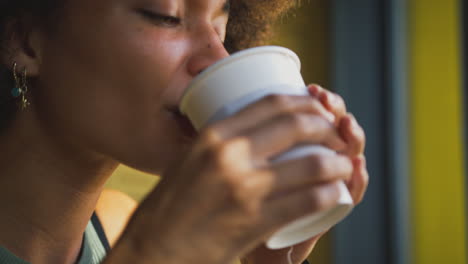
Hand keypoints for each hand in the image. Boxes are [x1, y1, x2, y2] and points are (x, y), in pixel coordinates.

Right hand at [104, 93, 354, 263]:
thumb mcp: (190, 160)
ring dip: (339, 162)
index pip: (272, 102)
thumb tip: (255, 130)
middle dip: (328, 127)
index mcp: (214, 135)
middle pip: (297, 125)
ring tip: (344, 165)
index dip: (305, 102)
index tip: (319, 110)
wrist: (153, 249)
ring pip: (313, 164)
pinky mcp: (257, 221)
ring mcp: (245, 188)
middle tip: (336, 136)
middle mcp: (230, 154)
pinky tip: (337, 193)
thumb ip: (220, 143)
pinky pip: (310, 200)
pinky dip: (333, 193)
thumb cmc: (170, 206)